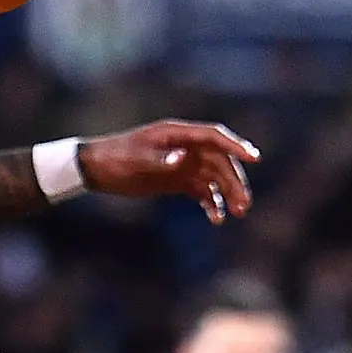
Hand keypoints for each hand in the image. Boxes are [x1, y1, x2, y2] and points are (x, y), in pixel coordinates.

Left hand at [77, 120, 261, 224]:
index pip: (214, 137)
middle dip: (235, 181)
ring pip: (215, 177)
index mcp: (177, 134)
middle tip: (244, 204)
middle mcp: (185, 148)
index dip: (235, 146)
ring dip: (228, 194)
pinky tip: (217, 218)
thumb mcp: (136, 158)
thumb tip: (181, 159)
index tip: (254, 157)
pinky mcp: (177, 181)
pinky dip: (212, 203)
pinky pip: (202, 191)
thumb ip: (159, 159)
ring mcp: (183, 164)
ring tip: (237, 213)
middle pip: (220, 161)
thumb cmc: (115, 157)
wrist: (97, 168)